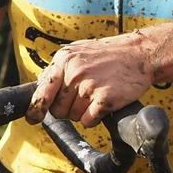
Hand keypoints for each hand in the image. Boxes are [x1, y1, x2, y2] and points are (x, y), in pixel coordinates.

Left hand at [27, 31, 153, 126]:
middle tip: (85, 96)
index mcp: (64, 59)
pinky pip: (88, 121)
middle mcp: (75, 72)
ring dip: (84, 112)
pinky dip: (95, 117)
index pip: (43, 90)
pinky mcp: (104, 99)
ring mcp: (90, 85)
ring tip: (97, 94)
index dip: (36, 108)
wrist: (140, 54)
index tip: (33, 118)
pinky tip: (104, 102)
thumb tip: (40, 87)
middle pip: (58, 110)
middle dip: (68, 108)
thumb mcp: (79, 51)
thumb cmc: (109, 55)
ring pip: (73, 116)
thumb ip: (60, 68)